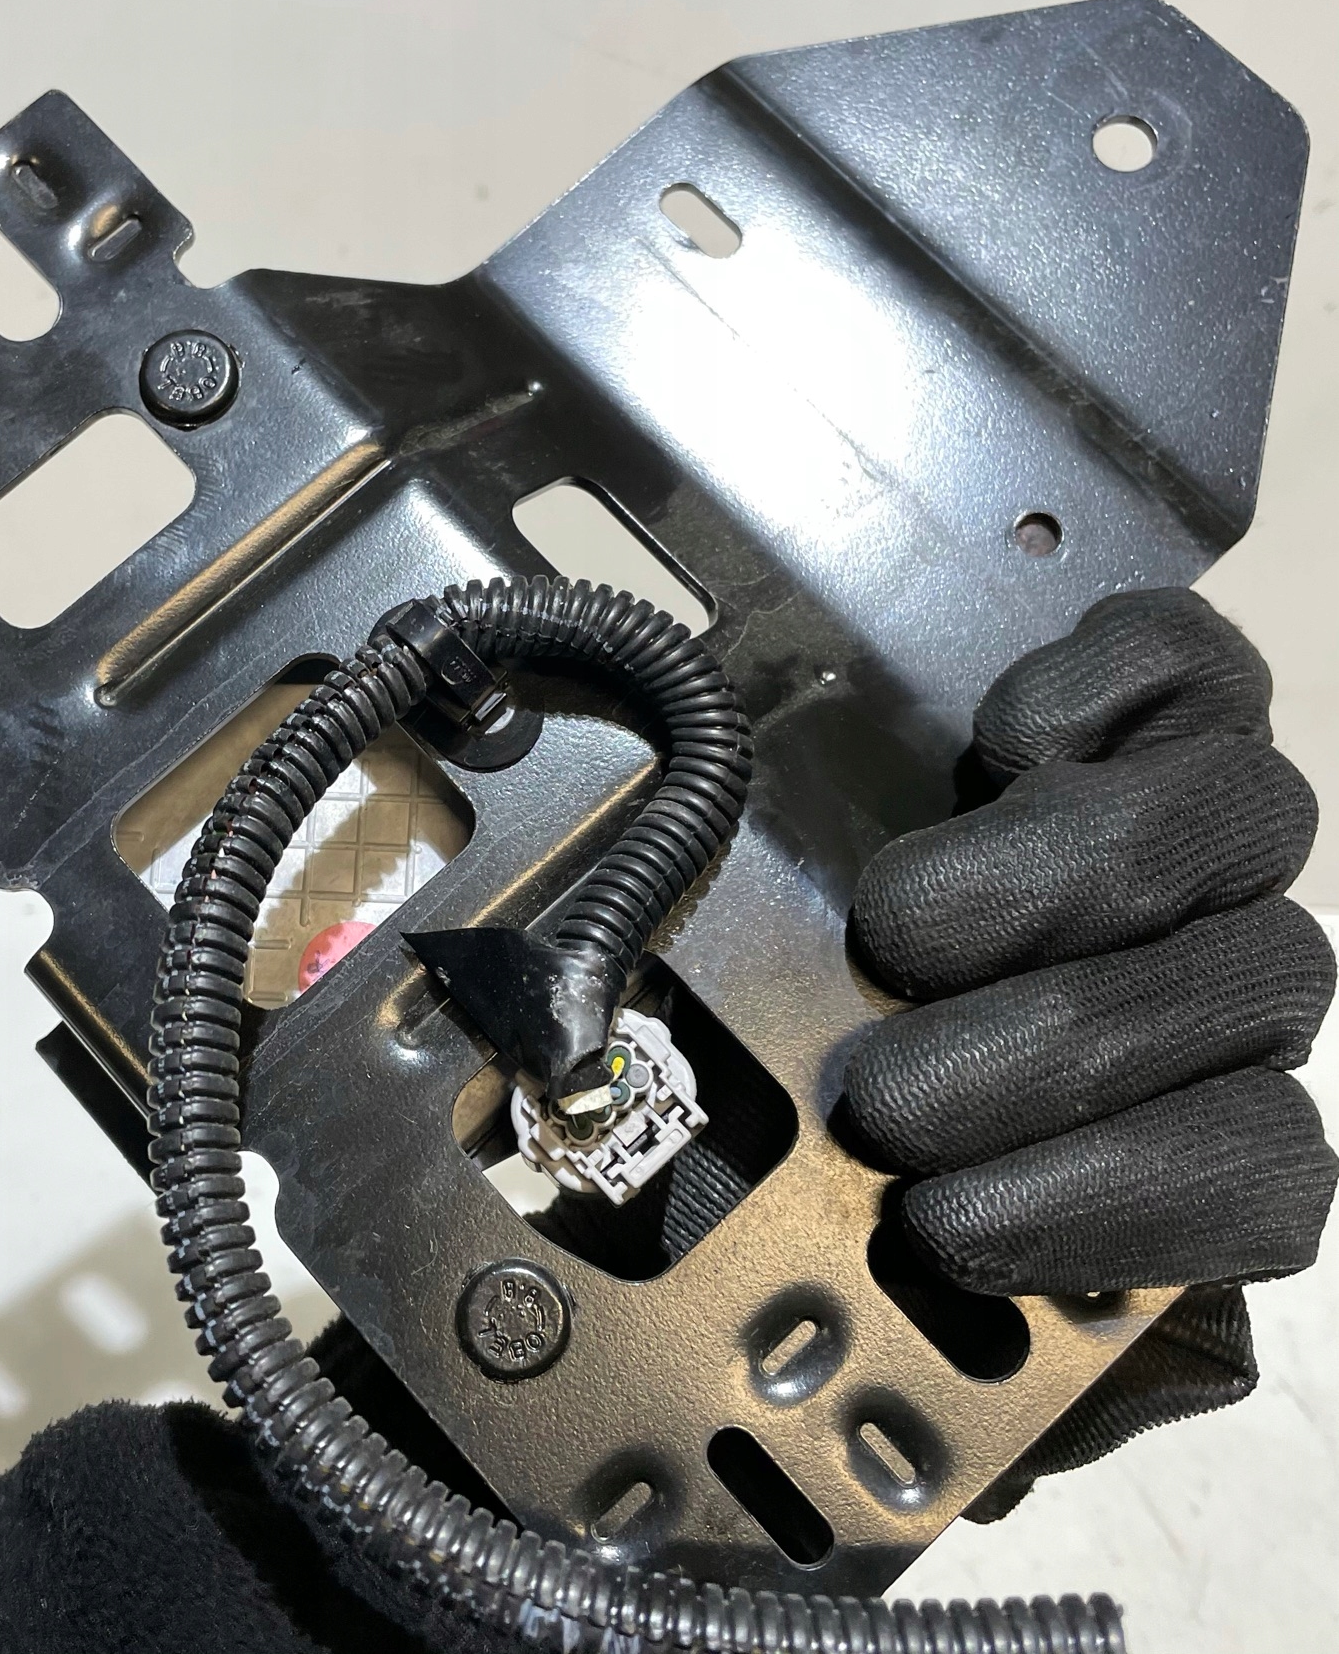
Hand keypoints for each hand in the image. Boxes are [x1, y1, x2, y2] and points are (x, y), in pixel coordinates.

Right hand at [841, 588, 1336, 1512]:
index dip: (1119, 1204)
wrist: (831, 917)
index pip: (1262, 1174)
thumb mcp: (901, 1252)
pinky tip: (1002, 749)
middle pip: (1252, 989)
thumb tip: (993, 1426)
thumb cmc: (853, 1096)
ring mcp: (1206, 826)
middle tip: (887, 1088)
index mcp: (1200, 1123)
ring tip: (905, 921)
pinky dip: (1101, 692)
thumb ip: (972, 1346)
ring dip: (1060, 881)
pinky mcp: (1166, 695)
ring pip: (1236, 826)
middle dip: (1057, 1057)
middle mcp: (1226, 976)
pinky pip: (1188, 668)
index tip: (943, 1227)